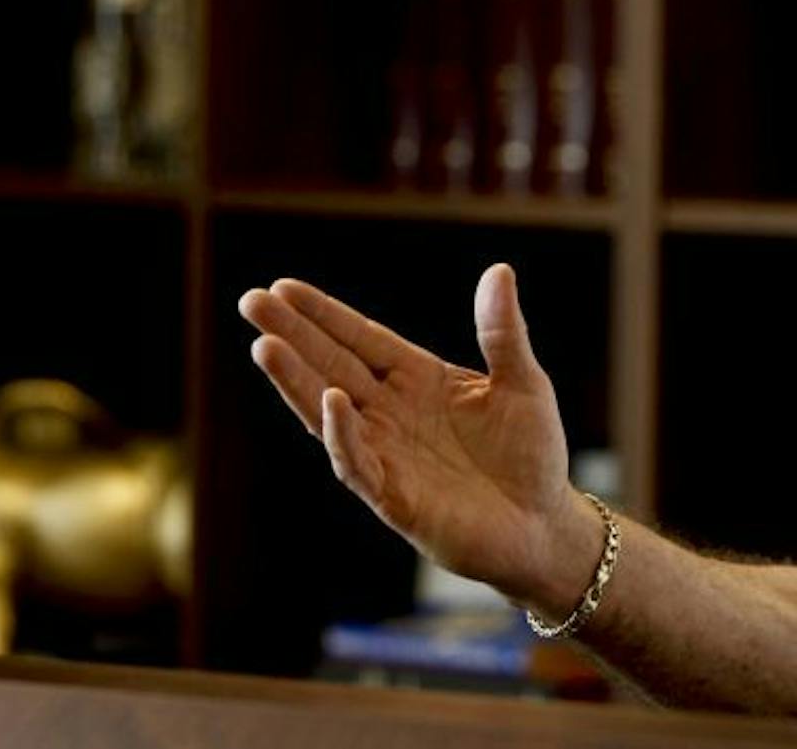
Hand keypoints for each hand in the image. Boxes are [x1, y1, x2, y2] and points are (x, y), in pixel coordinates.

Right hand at [237, 263, 592, 610]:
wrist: (545, 525)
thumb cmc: (531, 454)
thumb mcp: (523, 383)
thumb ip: (503, 331)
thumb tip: (499, 270)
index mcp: (416, 379)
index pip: (361, 339)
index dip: (323, 315)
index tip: (284, 286)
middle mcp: (391, 414)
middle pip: (331, 366)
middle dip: (292, 335)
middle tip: (250, 301)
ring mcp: (387, 455)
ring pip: (329, 413)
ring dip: (297, 381)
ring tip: (266, 345)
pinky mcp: (395, 498)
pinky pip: (359, 464)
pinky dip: (343, 435)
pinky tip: (331, 402)